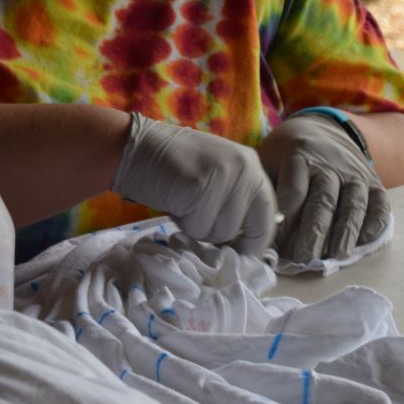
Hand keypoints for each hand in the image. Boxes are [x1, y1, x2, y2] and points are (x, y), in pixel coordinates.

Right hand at [112, 113, 276, 254]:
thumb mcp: (216, 177)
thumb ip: (235, 200)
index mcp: (252, 166)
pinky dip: (183, 223)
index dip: (254, 242)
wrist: (136, 148)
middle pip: (242, 230)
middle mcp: (245, 169)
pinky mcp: (202, 187)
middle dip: (217, 233)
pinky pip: (198, 227)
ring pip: (220, 233)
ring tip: (184, 203)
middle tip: (196, 216)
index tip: (240, 255)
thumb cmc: (173, 167)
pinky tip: (175, 201)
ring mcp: (224, 177)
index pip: (268, 216)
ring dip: (198, 227)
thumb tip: (246, 244)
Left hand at [260, 112, 388, 262]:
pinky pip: (380, 204)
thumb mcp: (270, 159)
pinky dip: (374, 223)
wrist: (323, 128)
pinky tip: (364, 241)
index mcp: (299, 155)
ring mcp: (355, 173)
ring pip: (353, 205)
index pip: (294, 190)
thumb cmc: (287, 154)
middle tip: (304, 259)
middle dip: (314, 233)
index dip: (286, 219)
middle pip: (324, 201)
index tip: (276, 245)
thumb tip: (255, 232)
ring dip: (344, 234)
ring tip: (336, 258)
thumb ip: (266, 190)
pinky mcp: (374, 182)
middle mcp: (330, 163)